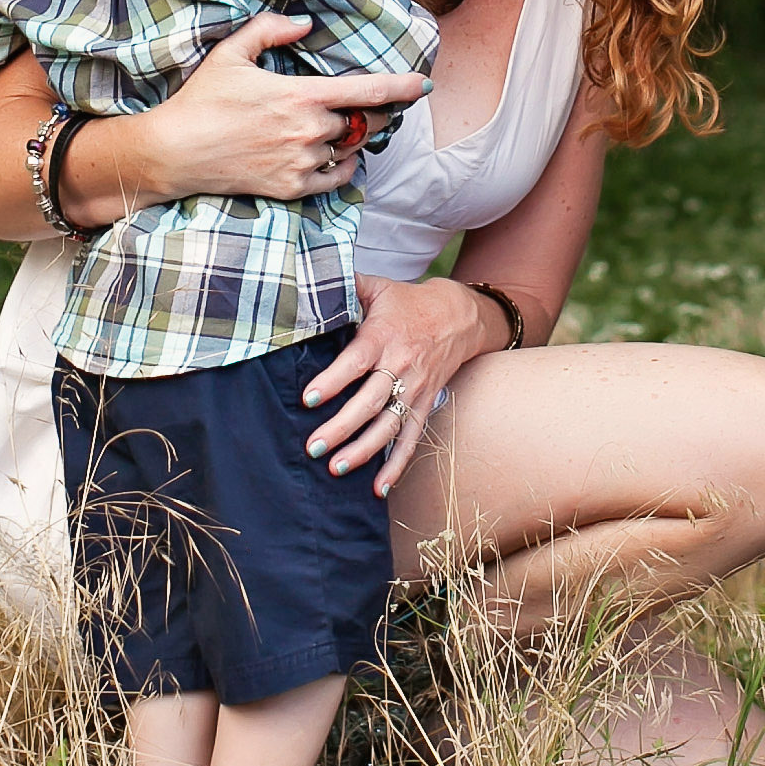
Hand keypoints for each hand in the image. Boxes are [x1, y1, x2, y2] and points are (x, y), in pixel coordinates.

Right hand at [124, 10, 429, 208]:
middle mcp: (308, 131)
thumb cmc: (202, 99)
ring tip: (351, 128)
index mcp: (300, 95)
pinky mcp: (291, 187)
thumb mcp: (232, 52)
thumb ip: (271, 30)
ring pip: (349, 149)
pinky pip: (336, 178)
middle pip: (364, 122)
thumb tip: (307, 24)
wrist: (175, 152)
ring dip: (356, 138)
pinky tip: (338, 155)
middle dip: (378, 113)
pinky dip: (344, 166)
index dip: (402, 87)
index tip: (423, 84)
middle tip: (378, 105)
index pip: (368, 91)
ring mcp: (301, 162)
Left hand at [298, 277, 498, 495]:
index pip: (356, 362)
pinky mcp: (425, 405)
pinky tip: (379, 489)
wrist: (459, 315)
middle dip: (342, 426)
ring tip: (337, 469)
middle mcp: (400, 366)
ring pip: (390, 426)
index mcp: (383, 336)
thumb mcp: (378, 287)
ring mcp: (416, 390)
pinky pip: (412, 439)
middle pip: (370, 401)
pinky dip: (397, 466)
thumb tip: (305, 276)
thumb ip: (344, 284)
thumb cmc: (406, 303)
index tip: (309, 399)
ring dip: (364, 451)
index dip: (333, 381)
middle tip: (314, 446)